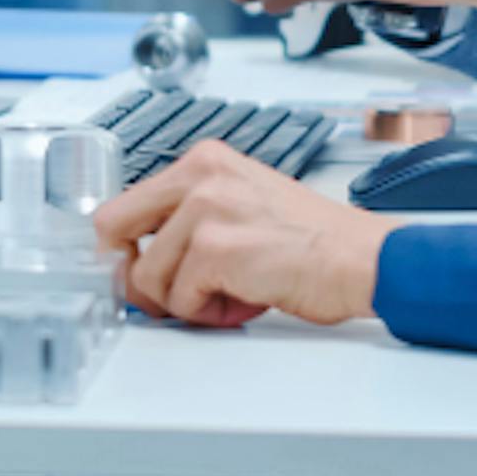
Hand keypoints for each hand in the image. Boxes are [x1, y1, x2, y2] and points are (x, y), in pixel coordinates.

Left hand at [92, 140, 399, 327]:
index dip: (129, 249)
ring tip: (232, 294)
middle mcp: (200, 175)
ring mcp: (205, 209)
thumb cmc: (314, 242)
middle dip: (137, 273)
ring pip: (147, 276)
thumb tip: (136, 262)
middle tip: (172, 293)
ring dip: (185, 300)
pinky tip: (245, 300)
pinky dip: (209, 314)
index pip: (124, 204)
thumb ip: (189, 221)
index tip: (143, 269)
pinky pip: (179, 300)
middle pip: (112, 229)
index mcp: (204, 161)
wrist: (364, 260)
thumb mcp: (241, 207)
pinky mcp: (215, 249)